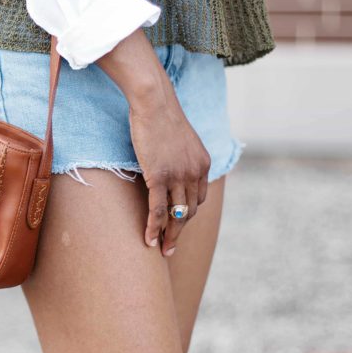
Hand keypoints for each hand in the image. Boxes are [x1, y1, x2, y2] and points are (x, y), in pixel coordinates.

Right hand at [96, 30, 210, 255]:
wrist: (154, 102)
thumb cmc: (161, 116)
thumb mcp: (179, 140)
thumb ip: (179, 158)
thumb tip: (169, 167)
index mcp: (203, 165)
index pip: (199, 199)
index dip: (188, 215)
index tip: (178, 225)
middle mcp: (195, 173)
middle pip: (190, 211)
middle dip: (181, 232)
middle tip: (170, 248)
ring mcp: (178, 176)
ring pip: (176, 215)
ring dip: (169, 236)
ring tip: (161, 250)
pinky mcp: (159, 176)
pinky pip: (158, 209)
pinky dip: (154, 227)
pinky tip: (148, 240)